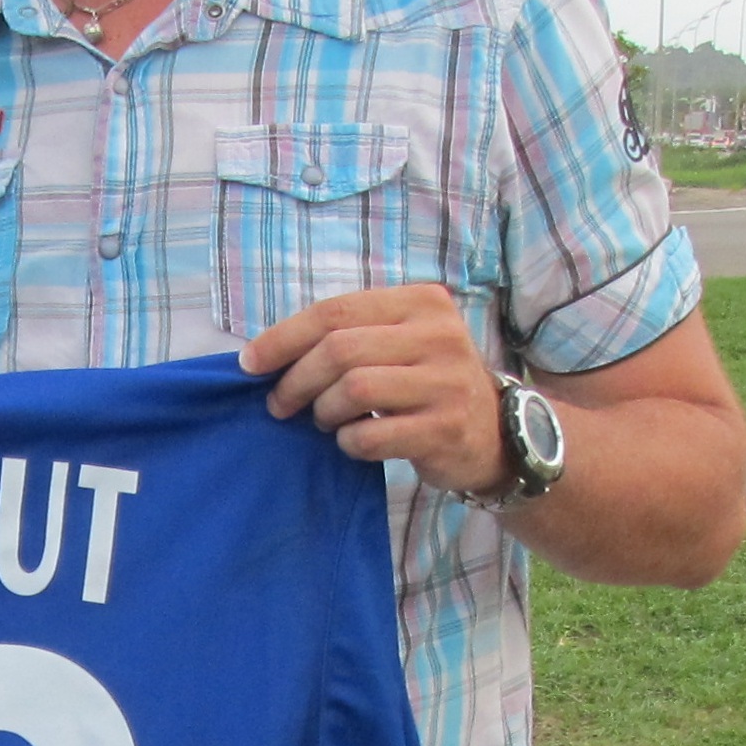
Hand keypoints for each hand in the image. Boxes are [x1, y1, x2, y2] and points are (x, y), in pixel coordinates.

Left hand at [242, 283, 510, 503]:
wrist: (495, 432)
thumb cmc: (428, 383)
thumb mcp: (402, 341)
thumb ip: (350, 335)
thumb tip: (266, 355)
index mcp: (421, 302)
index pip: (335, 312)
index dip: (283, 338)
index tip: (250, 365)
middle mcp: (439, 334)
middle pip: (339, 350)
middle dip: (296, 381)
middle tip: (281, 405)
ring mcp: (446, 382)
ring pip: (352, 390)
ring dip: (323, 412)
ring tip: (325, 421)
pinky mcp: (444, 428)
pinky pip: (370, 435)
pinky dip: (348, 442)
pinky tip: (353, 442)